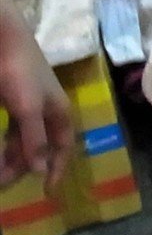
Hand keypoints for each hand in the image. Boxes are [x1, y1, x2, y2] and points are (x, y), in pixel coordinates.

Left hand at [0, 0, 71, 195]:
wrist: (4, 42)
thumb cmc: (20, 73)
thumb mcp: (28, 109)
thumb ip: (34, 140)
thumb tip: (41, 171)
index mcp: (59, 113)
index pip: (64, 148)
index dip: (58, 169)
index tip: (48, 192)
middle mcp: (47, 112)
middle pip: (40, 147)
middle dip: (25, 168)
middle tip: (5, 183)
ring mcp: (29, 107)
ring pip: (23, 141)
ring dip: (12, 159)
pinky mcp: (12, 102)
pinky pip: (11, 132)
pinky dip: (5, 145)